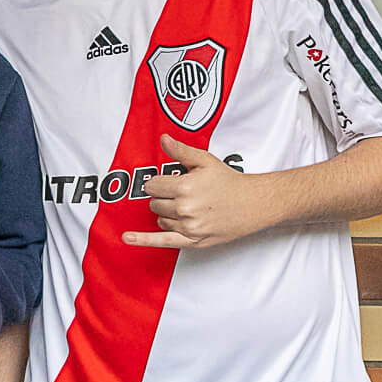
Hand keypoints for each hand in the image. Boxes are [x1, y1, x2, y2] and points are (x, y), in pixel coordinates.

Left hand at [124, 135, 261, 249]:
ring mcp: (189, 226)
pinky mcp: (193, 240)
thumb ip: (181, 151)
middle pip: (154, 203)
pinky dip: (143, 240)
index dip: (159, 183)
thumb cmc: (230, 182)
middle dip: (164, 198)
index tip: (170, 182)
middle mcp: (185, 208)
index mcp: (185, 187)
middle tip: (184, 195)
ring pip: (159, 220)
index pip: (152, 186)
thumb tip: (163, 140)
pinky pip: (162, 241)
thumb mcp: (205, 161)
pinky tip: (128, 238)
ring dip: (167, 214)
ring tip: (189, 207)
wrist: (254, 203)